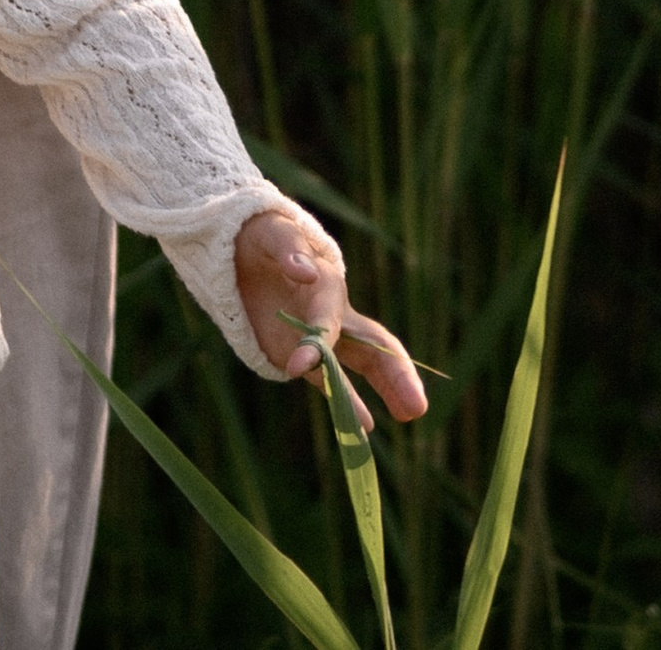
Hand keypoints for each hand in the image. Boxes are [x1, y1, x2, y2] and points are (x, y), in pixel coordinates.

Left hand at [235, 208, 427, 428]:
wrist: (243, 251)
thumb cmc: (264, 238)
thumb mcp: (271, 233)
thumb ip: (288, 248)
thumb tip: (307, 271)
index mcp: (326, 283)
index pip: (330, 316)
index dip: (319, 339)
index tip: (298, 366)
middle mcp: (334, 314)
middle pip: (375, 344)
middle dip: (396, 374)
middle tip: (416, 406)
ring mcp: (322, 337)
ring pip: (363, 366)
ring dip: (384, 390)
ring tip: (409, 415)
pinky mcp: (301, 354)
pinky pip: (329, 381)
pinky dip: (347, 402)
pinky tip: (365, 428)